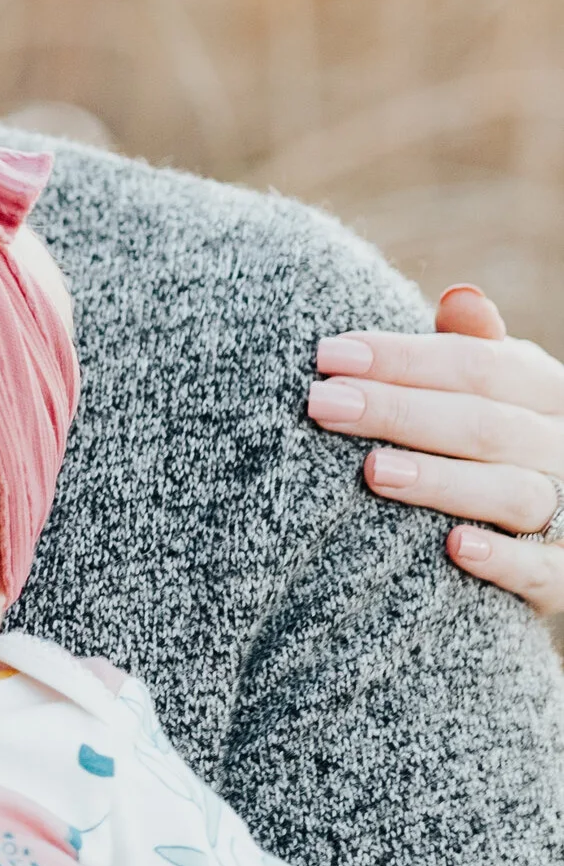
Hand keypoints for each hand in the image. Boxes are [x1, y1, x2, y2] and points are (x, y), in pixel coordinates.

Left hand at [308, 283, 563, 620]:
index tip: (329, 355)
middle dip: (400, 411)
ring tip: (375, 470)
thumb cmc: (506, 445)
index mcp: (548, 391)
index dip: (403, 357)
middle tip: (323, 404)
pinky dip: (502, 559)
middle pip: (484, 424)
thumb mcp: (502, 391)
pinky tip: (455, 547)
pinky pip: (540, 569)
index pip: (478, 364)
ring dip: (442, 480)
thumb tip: (459, 296)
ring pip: (512, 492)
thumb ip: (476, 350)